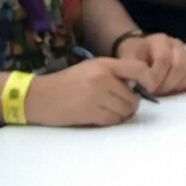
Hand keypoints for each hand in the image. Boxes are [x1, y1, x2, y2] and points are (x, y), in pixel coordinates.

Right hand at [25, 59, 140, 126]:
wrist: (38, 96)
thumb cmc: (66, 82)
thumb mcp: (91, 68)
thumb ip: (114, 73)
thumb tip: (140, 86)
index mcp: (104, 64)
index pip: (138, 70)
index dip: (148, 81)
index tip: (146, 88)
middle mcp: (103, 78)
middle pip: (134, 97)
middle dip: (131, 103)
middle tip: (121, 104)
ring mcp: (97, 96)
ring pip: (125, 111)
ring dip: (122, 114)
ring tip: (109, 110)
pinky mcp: (90, 113)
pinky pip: (113, 120)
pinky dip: (111, 120)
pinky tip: (100, 116)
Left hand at [117, 33, 185, 96]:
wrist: (141, 51)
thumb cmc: (134, 55)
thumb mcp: (127, 59)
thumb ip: (133, 70)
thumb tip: (139, 86)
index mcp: (160, 41)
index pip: (164, 59)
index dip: (156, 77)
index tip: (146, 88)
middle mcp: (177, 46)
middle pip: (180, 67)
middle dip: (166, 84)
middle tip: (154, 93)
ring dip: (174, 87)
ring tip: (161, 92)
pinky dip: (183, 88)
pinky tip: (170, 90)